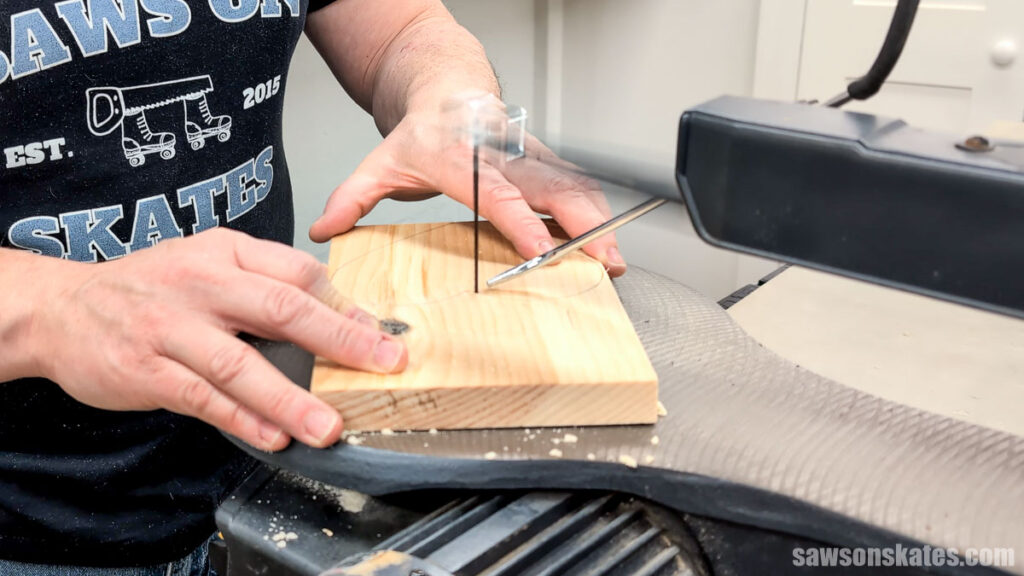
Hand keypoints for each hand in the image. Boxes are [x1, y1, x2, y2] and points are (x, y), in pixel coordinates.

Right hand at [30, 228, 407, 450]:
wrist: (64, 308)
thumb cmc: (153, 288)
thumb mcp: (209, 262)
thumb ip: (267, 281)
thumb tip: (340, 313)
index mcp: (225, 254)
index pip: (298, 273)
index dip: (344, 306)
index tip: (380, 335)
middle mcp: (202, 285)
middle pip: (281, 310)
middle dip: (340, 339)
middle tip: (384, 363)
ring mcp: (171, 328)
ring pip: (239, 364)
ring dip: (288, 399)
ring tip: (326, 427)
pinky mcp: (146, 370)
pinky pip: (200, 397)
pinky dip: (238, 419)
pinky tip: (270, 436)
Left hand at [309, 106, 626, 276]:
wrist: (449, 90)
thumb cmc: (421, 131)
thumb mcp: (380, 161)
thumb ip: (352, 196)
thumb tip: (324, 228)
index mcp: (462, 159)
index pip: (497, 193)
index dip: (520, 222)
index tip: (539, 250)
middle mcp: (503, 158)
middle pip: (550, 190)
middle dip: (579, 227)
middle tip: (599, 261)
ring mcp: (529, 160)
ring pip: (573, 189)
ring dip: (597, 226)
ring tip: (613, 264)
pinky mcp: (545, 165)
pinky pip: (576, 190)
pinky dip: (595, 218)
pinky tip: (606, 246)